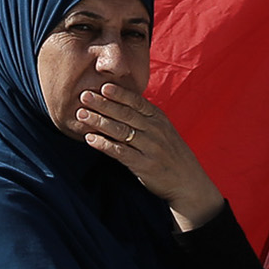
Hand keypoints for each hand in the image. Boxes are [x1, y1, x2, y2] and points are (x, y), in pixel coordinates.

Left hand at [76, 80, 226, 229]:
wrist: (188, 182)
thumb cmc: (171, 154)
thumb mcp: (164, 131)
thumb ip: (146, 118)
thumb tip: (122, 102)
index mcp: (159, 119)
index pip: (137, 102)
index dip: (120, 93)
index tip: (103, 86)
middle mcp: (155, 130)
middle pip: (125, 113)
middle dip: (103, 104)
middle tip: (84, 96)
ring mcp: (150, 147)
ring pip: (120, 131)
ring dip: (99, 121)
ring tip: (81, 115)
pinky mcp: (144, 165)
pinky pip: (120, 152)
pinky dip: (104, 144)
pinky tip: (90, 139)